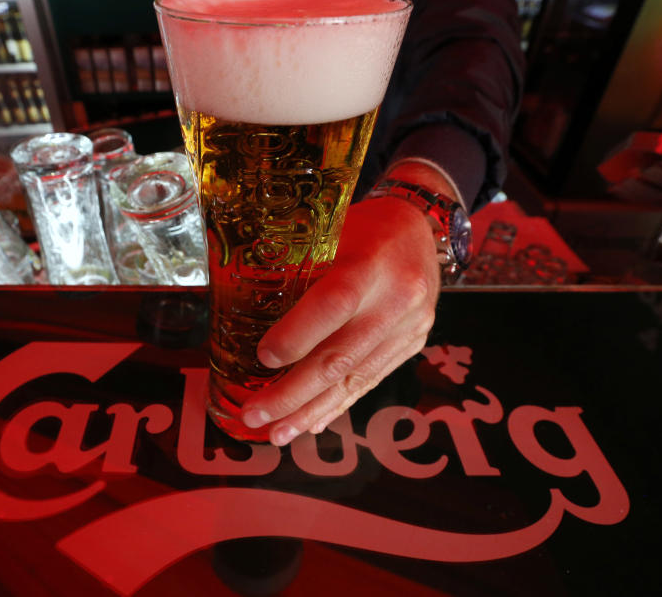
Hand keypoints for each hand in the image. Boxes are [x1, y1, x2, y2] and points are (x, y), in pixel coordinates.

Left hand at [239, 194, 442, 445]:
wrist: (421, 229)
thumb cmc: (364, 227)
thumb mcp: (330, 231)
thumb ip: (296, 266)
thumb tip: (239, 305)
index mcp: (371, 262)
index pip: (334, 304)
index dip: (297, 336)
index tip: (263, 358)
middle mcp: (397, 299)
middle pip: (341, 356)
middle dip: (293, 393)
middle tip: (254, 414)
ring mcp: (410, 327)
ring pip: (355, 378)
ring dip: (312, 411)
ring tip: (277, 433)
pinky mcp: (413, 345)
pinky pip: (371, 381)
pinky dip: (338, 405)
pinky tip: (313, 424)